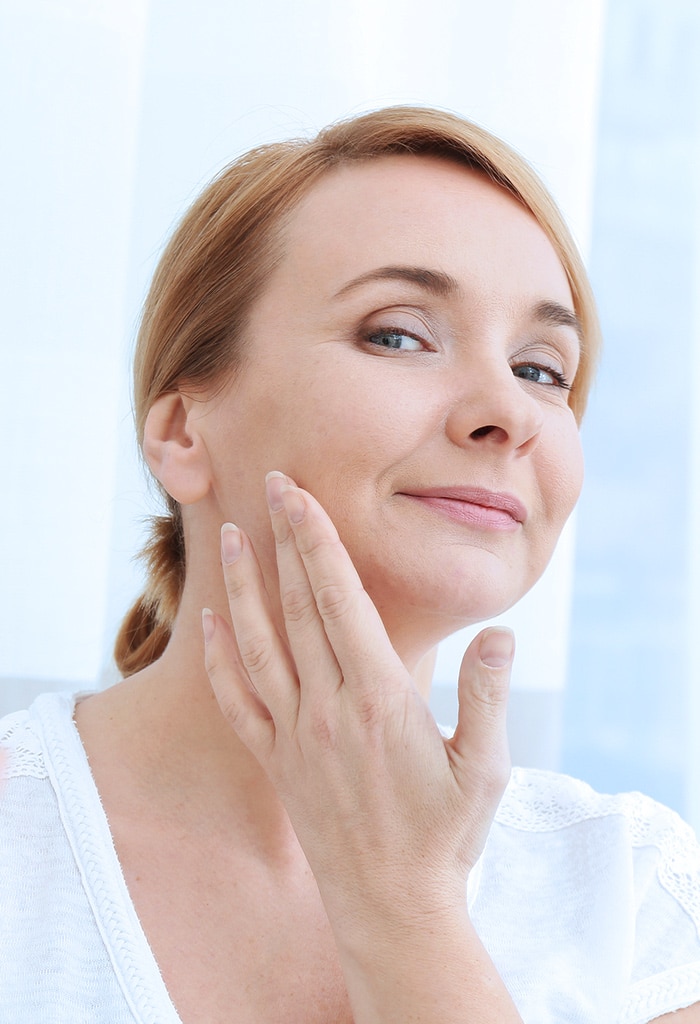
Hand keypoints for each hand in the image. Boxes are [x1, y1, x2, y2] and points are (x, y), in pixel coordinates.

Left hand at [202, 472, 513, 926]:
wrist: (392, 907)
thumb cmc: (446, 836)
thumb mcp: (486, 767)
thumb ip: (488, 695)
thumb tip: (499, 634)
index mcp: (379, 698)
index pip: (340, 598)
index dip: (317, 539)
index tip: (299, 493)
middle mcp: (328, 707)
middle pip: (299, 605)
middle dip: (283, 538)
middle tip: (268, 483)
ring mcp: (295, 734)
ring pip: (259, 642)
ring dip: (241, 584)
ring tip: (229, 534)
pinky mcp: (277, 761)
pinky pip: (238, 700)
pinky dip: (219, 656)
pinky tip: (209, 620)